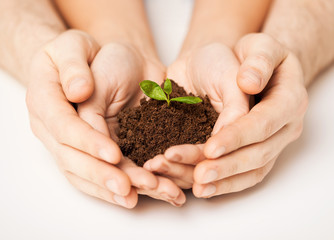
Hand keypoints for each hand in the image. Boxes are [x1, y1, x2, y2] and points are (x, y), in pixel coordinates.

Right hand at [26, 30, 136, 207]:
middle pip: (70, 157)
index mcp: (44, 98)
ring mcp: (65, 142)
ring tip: (133, 198)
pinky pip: (92, 174)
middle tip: (126, 187)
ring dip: (107, 188)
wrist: (97, 63)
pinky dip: (110, 187)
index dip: (87, 142)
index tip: (113, 153)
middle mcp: (50, 126)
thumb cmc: (85, 53)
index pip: (63, 126)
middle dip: (99, 174)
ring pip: (81, 173)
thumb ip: (74, 66)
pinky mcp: (84, 150)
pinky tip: (130, 196)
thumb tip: (77, 92)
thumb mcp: (75, 46)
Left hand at [194, 33, 307, 196]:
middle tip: (199, 175)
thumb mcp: (259, 46)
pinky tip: (202, 189)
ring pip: (251, 171)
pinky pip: (245, 175)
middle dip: (227, 166)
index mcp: (289, 100)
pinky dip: (224, 184)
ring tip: (196, 187)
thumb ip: (258, 61)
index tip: (210, 147)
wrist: (249, 68)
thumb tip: (249, 83)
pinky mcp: (258, 153)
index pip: (263, 123)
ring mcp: (273, 143)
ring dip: (223, 181)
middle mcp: (286, 127)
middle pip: (259, 154)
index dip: (237, 137)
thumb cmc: (252, 56)